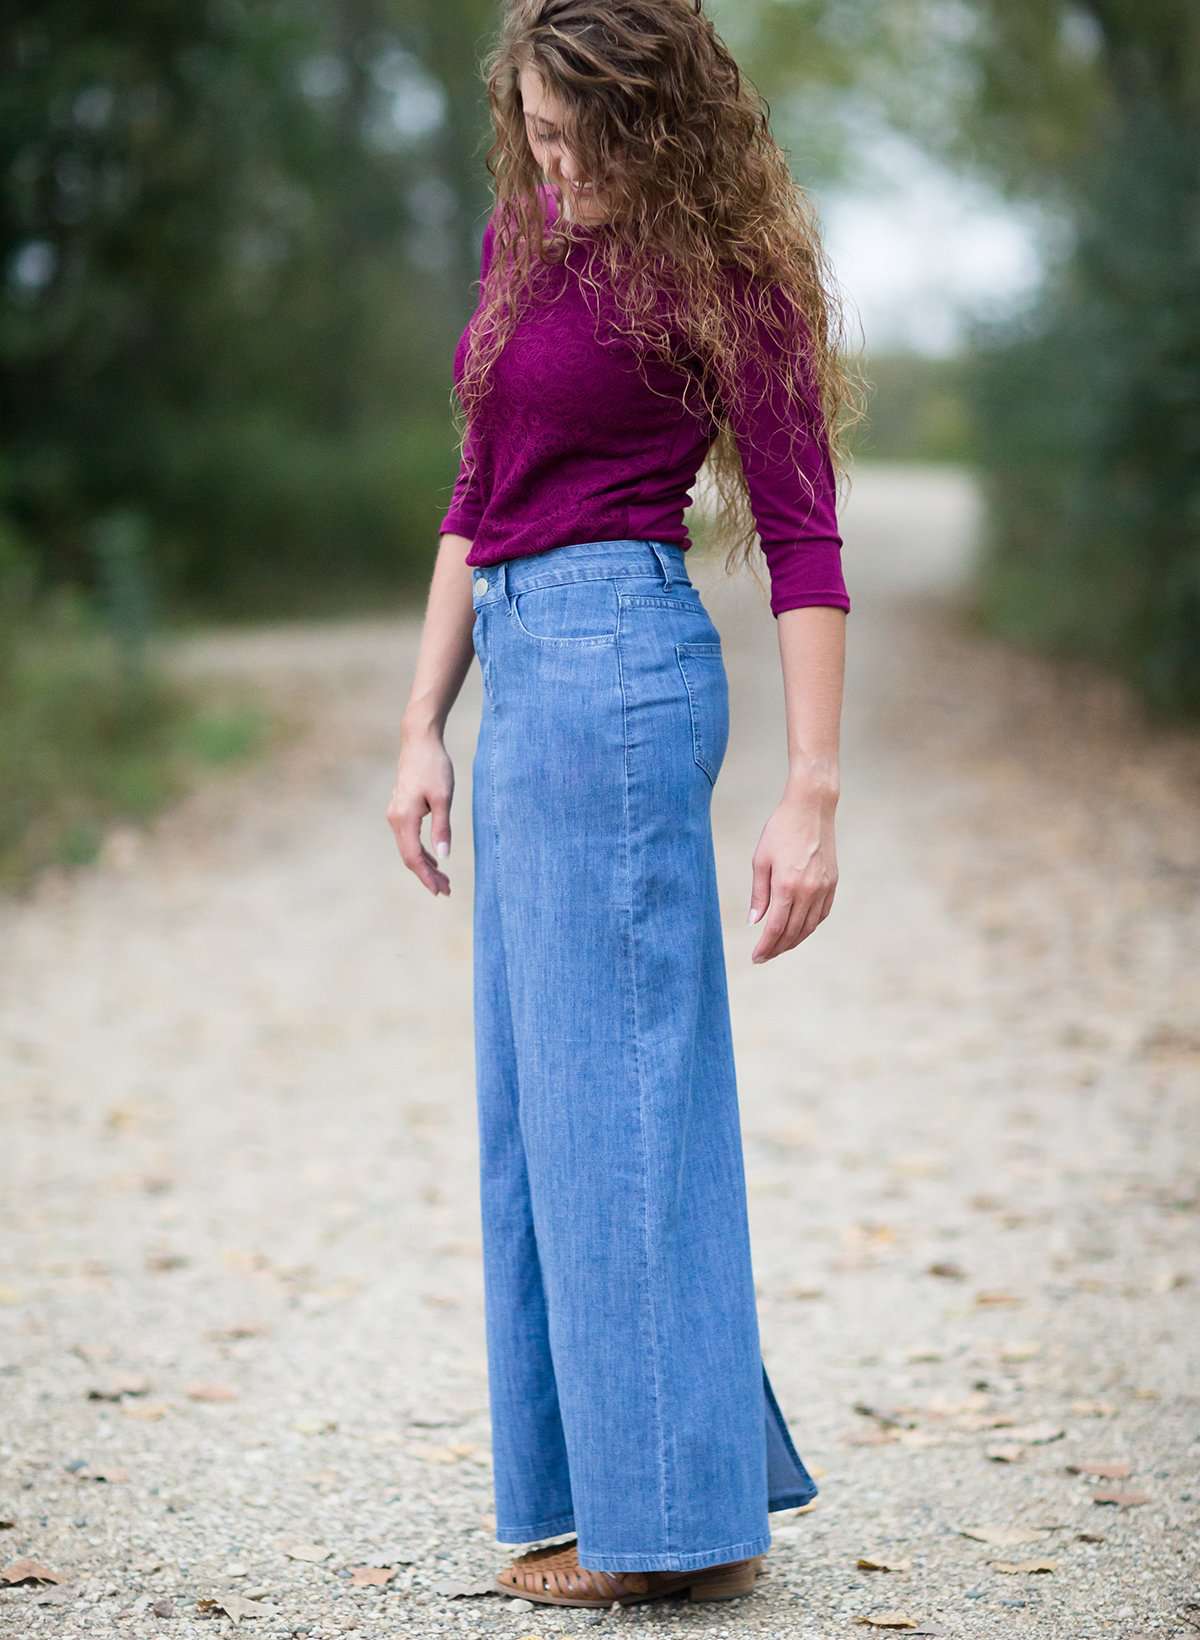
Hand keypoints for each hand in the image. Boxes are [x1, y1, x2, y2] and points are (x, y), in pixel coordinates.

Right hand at [386, 727, 453, 895]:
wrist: (419, 741)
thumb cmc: (434, 766)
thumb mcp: (444, 798)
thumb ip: (442, 828)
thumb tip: (444, 857)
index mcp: (404, 818)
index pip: (414, 857)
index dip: (427, 876)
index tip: (441, 890)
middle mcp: (395, 819)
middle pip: (409, 856)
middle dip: (427, 875)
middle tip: (446, 889)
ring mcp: (395, 814)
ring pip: (408, 848)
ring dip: (424, 865)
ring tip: (442, 878)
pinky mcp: (400, 809)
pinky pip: (408, 838)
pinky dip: (420, 851)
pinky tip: (433, 858)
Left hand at [746, 786, 837, 961]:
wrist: (811, 809)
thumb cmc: (780, 830)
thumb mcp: (761, 860)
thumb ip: (759, 894)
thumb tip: (755, 922)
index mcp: (786, 886)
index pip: (775, 928)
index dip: (765, 947)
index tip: (756, 957)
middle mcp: (808, 891)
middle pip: (793, 932)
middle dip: (777, 948)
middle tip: (764, 957)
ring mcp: (823, 888)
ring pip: (809, 927)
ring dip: (793, 941)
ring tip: (779, 947)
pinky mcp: (833, 883)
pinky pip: (821, 914)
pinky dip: (810, 927)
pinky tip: (799, 930)